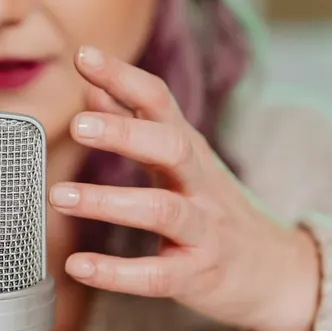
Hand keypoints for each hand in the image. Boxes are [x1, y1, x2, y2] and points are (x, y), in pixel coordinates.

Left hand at [49, 46, 321, 330]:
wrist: (274, 271)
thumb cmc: (214, 209)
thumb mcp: (182, 161)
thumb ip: (136, 125)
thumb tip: (93, 89)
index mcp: (189, 150)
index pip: (159, 102)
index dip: (123, 77)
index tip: (84, 55)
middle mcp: (200, 183)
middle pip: (170, 147)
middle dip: (125, 134)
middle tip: (77, 126)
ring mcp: (204, 230)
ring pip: (161, 210)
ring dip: (107, 203)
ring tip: (57, 197)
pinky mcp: (196, 275)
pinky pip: (156, 275)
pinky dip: (115, 272)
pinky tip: (77, 266)